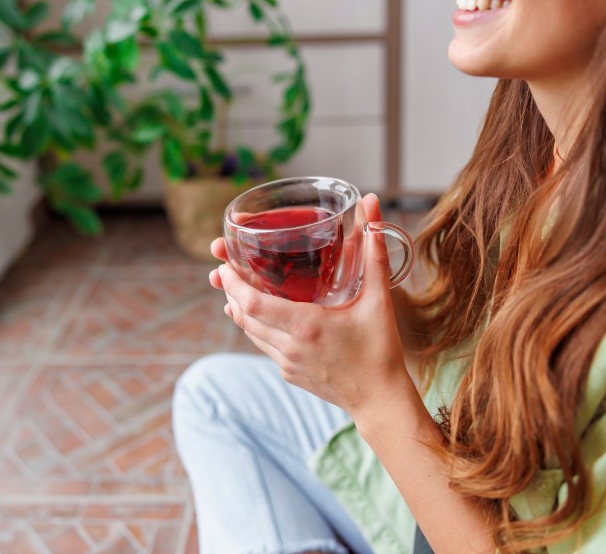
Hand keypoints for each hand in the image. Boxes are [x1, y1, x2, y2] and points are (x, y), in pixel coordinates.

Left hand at [207, 194, 416, 418]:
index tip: (223, 265)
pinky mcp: (289, 373)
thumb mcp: (379, 299)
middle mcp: (290, 347)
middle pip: (243, 316)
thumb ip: (374, 252)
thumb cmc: (381, 351)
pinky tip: (258, 312)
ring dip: (239, 308)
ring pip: (250, 332)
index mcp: (307, 327)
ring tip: (234, 286)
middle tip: (223, 268)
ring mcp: (287, 363)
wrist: (380, 401)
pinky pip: (263, 345)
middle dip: (230, 291)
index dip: (233, 284)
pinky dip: (255, 326)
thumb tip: (372, 205)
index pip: (253, 305)